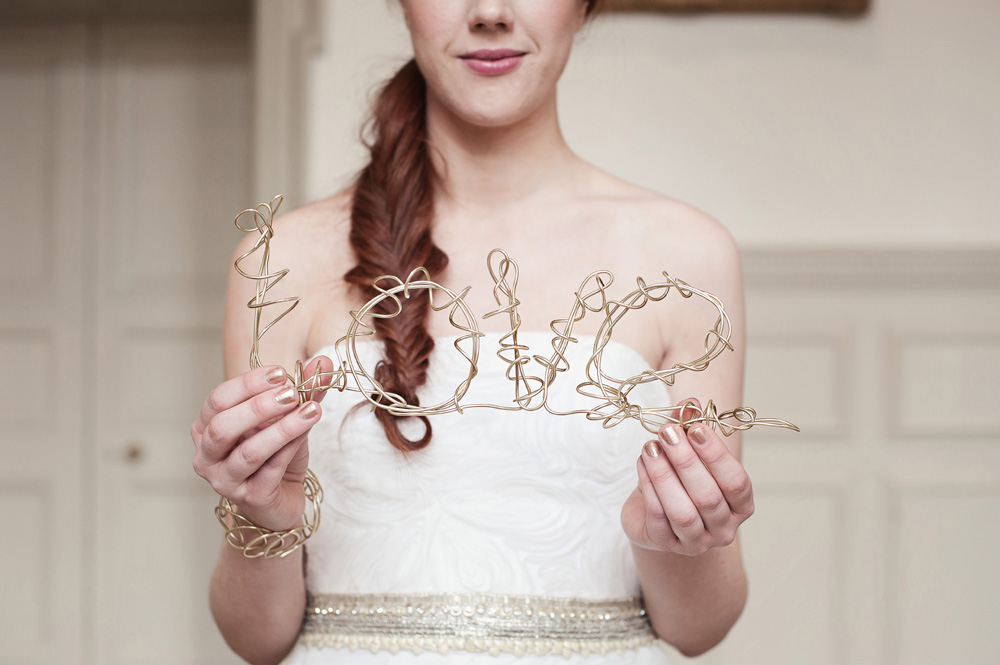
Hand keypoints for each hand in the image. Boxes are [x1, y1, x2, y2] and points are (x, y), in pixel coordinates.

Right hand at [190, 356, 331, 530]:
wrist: (282, 497)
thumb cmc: (275, 455)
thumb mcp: (287, 418)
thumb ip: (302, 391)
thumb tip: (324, 362)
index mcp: (206, 428)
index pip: (218, 400)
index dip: (247, 384)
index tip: (280, 373)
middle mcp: (207, 456)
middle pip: (223, 427)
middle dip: (258, 407)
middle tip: (292, 393)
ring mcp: (225, 480)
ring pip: (249, 452)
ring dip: (282, 428)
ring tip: (311, 409)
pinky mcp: (250, 498)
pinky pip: (271, 469)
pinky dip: (290, 447)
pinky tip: (307, 430)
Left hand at [621, 399, 753, 555]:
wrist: (653, 513)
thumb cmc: (680, 480)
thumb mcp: (688, 453)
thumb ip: (690, 428)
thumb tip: (690, 404)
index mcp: (740, 506)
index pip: (736, 483)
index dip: (716, 455)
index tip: (695, 428)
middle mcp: (723, 529)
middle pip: (708, 497)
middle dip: (686, 461)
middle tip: (667, 432)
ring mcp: (695, 542)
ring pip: (683, 511)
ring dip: (664, 475)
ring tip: (650, 447)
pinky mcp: (665, 544)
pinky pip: (658, 517)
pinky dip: (648, 487)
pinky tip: (642, 463)